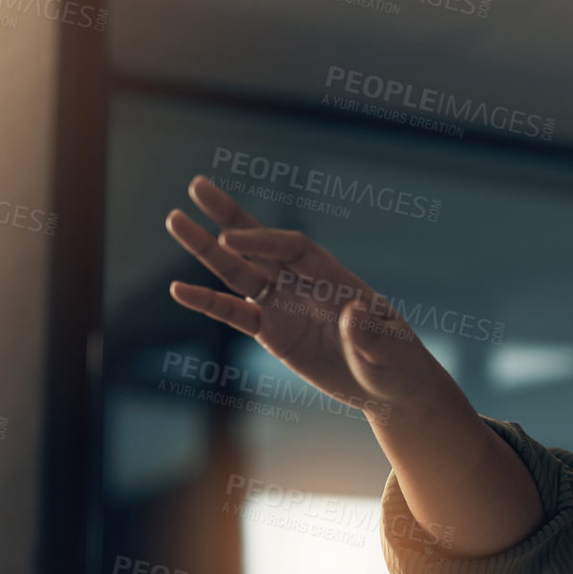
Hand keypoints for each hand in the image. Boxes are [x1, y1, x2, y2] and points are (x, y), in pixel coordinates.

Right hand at [164, 175, 439, 418]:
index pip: (295, 248)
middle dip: (230, 215)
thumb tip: (353, 311)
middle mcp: (304, 284)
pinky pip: (235, 313)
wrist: (389, 387)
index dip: (265, 241)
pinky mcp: (272, 332)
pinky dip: (208, 302)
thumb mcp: (390, 350)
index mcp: (334, 278)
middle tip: (197, 185)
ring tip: (175, 220)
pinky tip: (179, 289)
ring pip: (239, 272)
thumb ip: (369, 333)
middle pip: (261, 243)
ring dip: (208, 249)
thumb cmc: (397, 361)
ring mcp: (285, 306)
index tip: (232, 238)